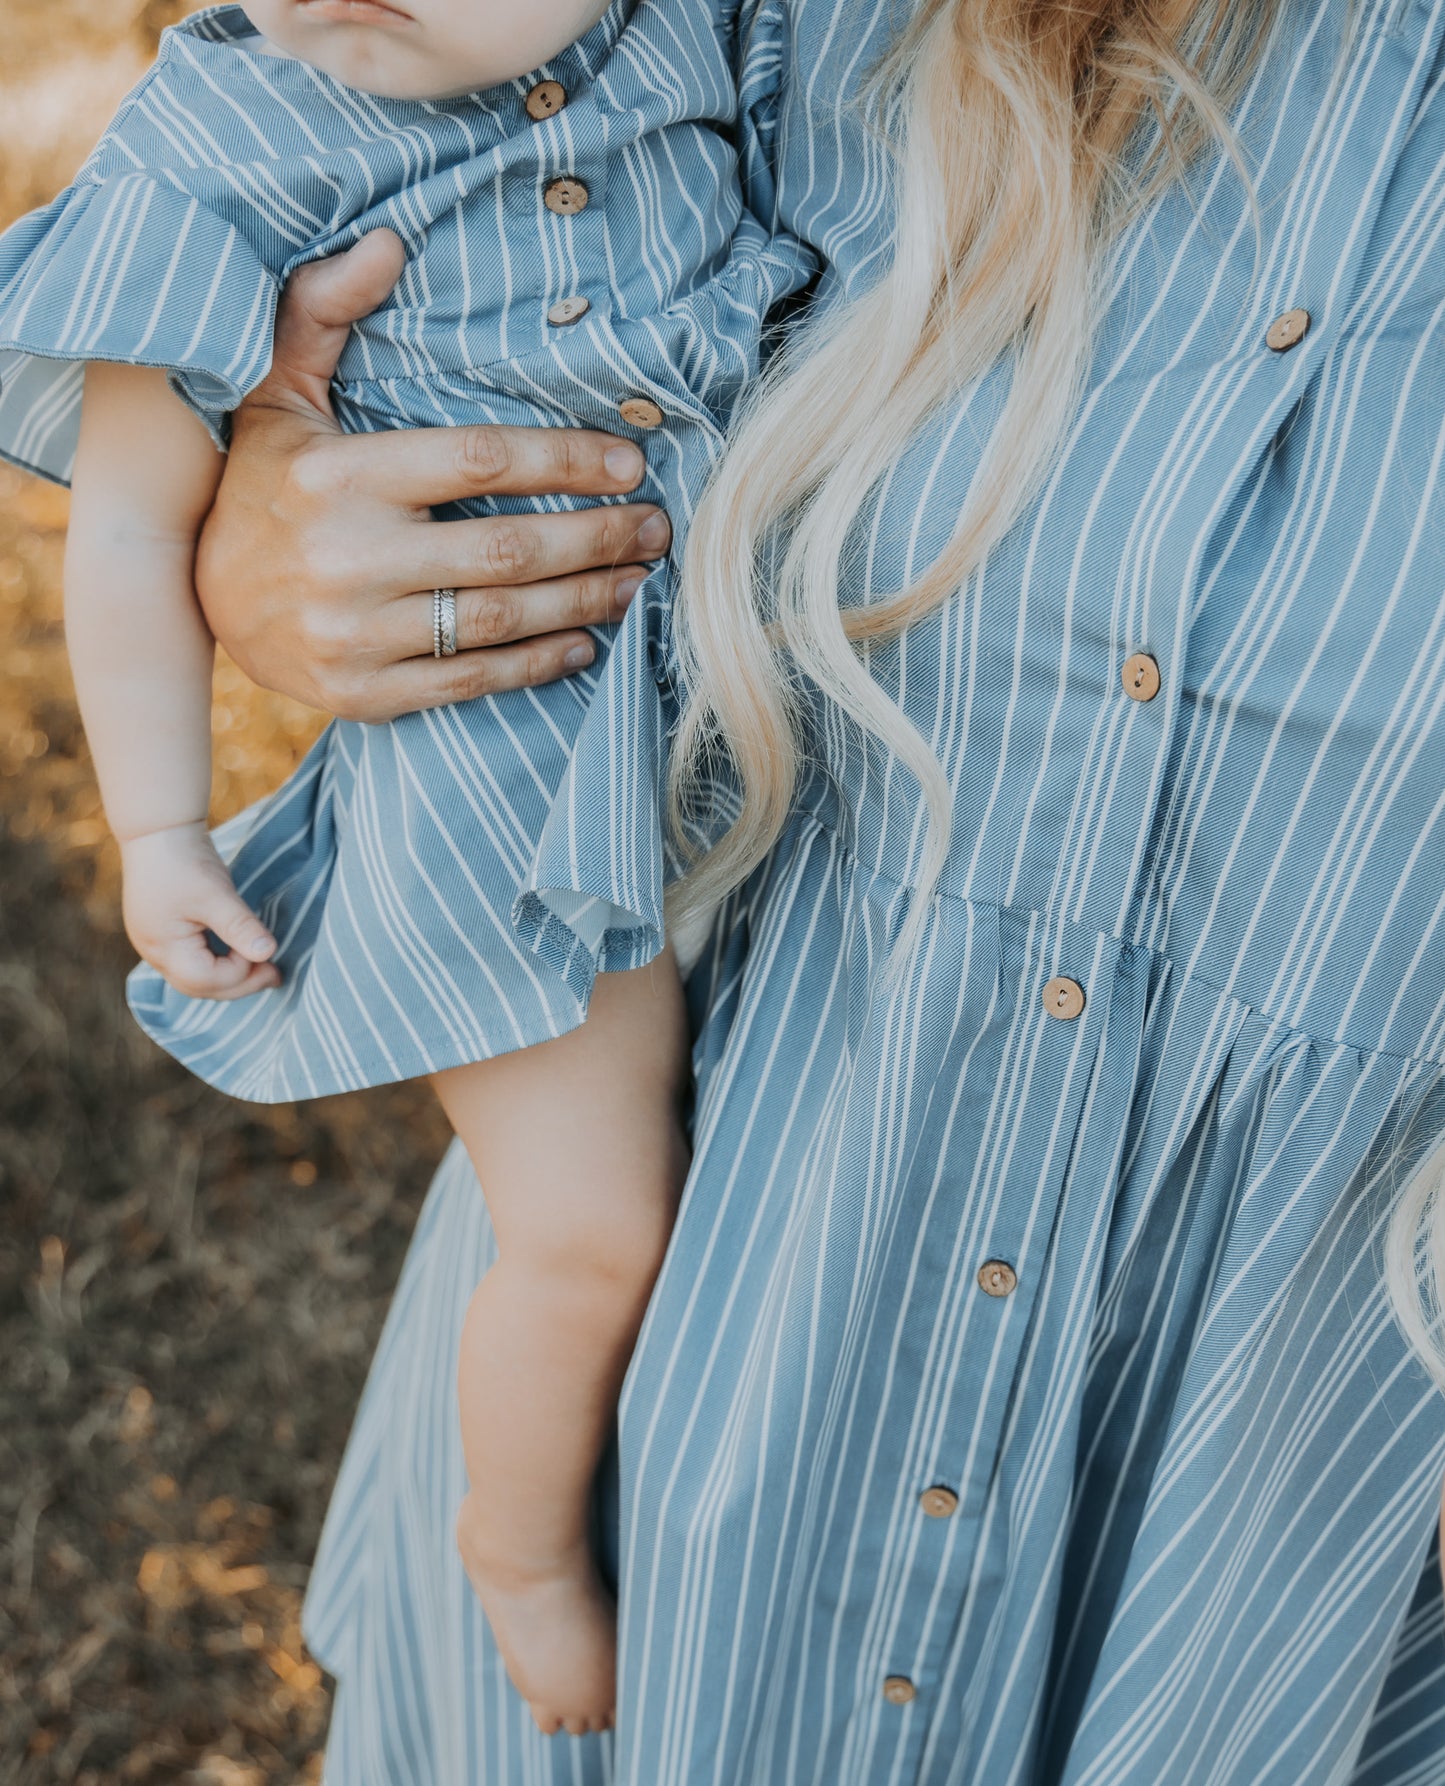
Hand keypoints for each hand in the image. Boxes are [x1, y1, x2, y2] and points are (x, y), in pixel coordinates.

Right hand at [120, 824, 281, 1000]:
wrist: (157, 829)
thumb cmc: (184, 860)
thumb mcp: (216, 894)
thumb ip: (240, 927)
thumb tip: (268, 953)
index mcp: (163, 948)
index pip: (206, 980)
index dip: (240, 972)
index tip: (263, 950)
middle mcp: (155, 953)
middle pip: (200, 986)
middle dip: (240, 984)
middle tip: (276, 975)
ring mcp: (156, 945)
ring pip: (196, 977)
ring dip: (230, 976)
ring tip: (263, 969)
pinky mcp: (163, 934)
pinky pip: (192, 961)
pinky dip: (218, 963)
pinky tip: (238, 955)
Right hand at [195, 231, 671, 722]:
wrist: (194, 601)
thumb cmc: (258, 483)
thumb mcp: (274, 391)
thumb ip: (323, 312)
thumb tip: (389, 240)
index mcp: (339, 475)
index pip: (481, 459)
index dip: (568, 460)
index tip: (631, 463)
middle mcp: (349, 558)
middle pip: (510, 548)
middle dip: (599, 537)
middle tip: (657, 529)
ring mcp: (357, 634)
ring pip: (502, 618)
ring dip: (585, 600)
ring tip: (635, 580)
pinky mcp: (364, 694)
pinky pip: (473, 680)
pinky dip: (538, 663)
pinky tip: (585, 641)